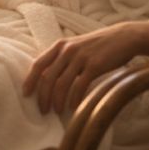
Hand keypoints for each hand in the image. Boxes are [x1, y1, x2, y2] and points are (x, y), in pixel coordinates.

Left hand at [22, 23, 143, 114]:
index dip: (30, 80)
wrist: (123, 37)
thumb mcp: (76, 48)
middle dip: (43, 97)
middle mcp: (67, 50)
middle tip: (43, 110)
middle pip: (48, 78)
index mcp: (60, 45)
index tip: (25, 94)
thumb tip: (46, 79)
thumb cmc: (98, 46)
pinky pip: (79, 86)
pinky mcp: (94, 65)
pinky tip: (73, 108)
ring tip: (57, 112)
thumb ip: (62, 60)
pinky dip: (74, 100)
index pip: (38, 64)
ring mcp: (80, 57)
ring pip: (62, 84)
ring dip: (57, 101)